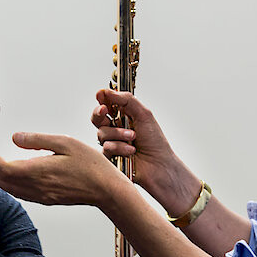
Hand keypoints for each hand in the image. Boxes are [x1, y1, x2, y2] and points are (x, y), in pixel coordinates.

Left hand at [0, 132, 123, 210]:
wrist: (107, 190)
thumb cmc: (91, 165)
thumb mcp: (66, 143)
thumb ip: (38, 140)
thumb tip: (15, 137)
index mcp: (39, 172)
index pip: (5, 168)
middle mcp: (37, 187)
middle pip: (3, 180)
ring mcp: (42, 196)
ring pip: (10, 189)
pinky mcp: (47, 200)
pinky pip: (20, 194)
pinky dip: (7, 186)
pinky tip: (5, 181)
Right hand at [93, 89, 197, 213]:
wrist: (159, 164)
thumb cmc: (155, 141)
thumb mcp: (143, 114)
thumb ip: (126, 100)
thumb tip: (107, 91)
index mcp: (123, 116)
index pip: (107, 104)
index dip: (102, 99)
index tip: (101, 95)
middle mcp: (115, 129)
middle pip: (97, 117)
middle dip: (98, 113)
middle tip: (104, 110)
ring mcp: (111, 143)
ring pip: (102, 133)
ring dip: (118, 134)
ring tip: (133, 138)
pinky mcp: (109, 157)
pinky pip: (106, 148)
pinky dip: (119, 147)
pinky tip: (131, 151)